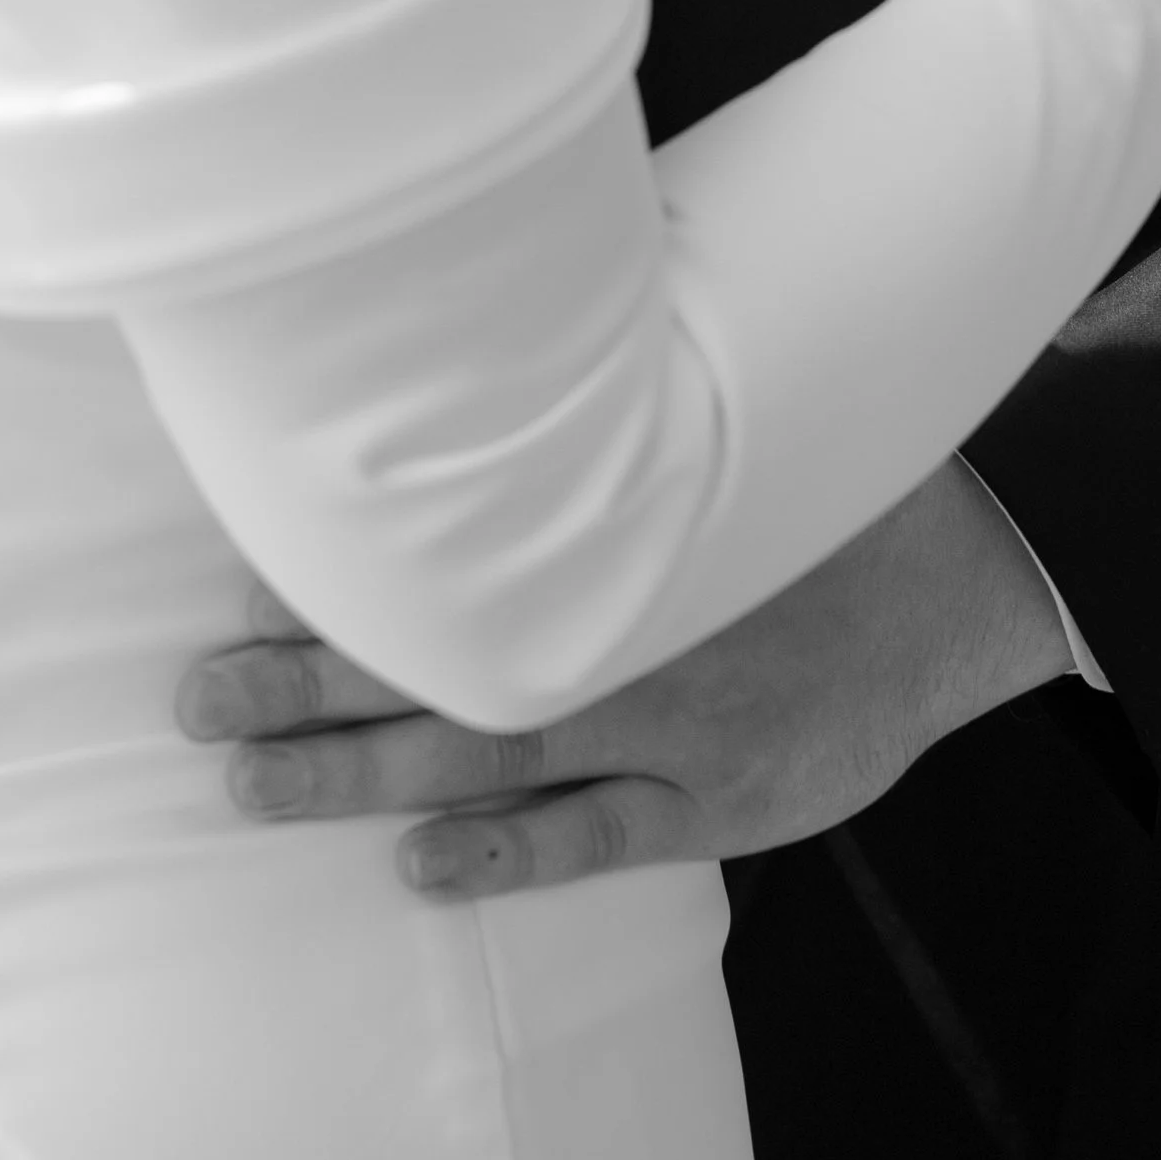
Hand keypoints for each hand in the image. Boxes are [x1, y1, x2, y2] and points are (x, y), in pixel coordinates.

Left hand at [174, 464, 1071, 900]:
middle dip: (306, 681)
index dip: (344, 570)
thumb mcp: (734, 401)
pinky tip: (422, 868)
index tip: (240, 576)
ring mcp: (672, 725)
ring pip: (491, 756)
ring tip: (249, 784)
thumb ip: (627, 381)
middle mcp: (629, 627)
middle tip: (194, 697)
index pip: (451, 552)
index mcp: (620, 526)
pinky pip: (599, 838)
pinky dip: (510, 856)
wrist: (966, 581)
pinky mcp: (719, 800)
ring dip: (364, 773)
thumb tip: (512, 291)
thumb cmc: (825, 491)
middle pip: (439, 659)